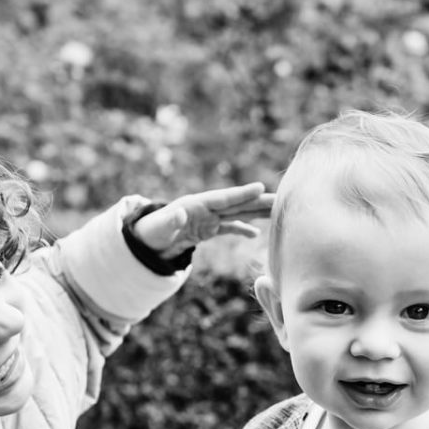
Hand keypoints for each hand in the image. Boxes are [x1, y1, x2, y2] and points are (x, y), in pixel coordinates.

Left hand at [132, 182, 273, 259]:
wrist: (147, 241)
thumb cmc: (151, 232)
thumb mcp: (159, 227)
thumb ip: (171, 220)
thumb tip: (180, 214)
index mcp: (196, 204)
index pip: (223, 198)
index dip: (241, 193)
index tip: (260, 187)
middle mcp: (206, 208)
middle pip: (236, 204)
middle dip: (258, 200)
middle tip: (281, 197)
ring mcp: (208, 218)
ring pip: (237, 213)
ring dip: (256, 212)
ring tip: (277, 210)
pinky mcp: (208, 229)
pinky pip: (229, 228)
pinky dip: (242, 229)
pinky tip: (257, 234)